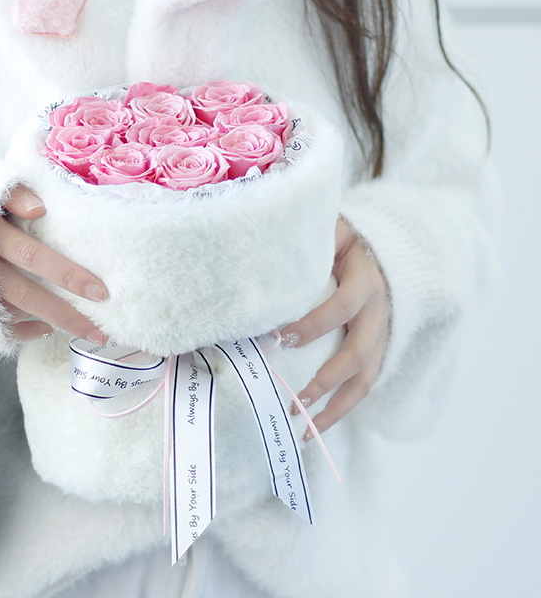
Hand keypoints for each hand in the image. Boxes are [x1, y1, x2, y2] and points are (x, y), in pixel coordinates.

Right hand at [0, 185, 108, 343]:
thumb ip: (12, 190)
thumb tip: (41, 208)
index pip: (32, 256)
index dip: (66, 274)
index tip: (100, 290)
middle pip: (27, 292)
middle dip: (67, 311)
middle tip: (102, 327)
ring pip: (14, 311)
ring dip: (52, 322)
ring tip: (86, 330)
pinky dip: (21, 331)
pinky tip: (45, 329)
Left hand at [280, 218, 388, 437]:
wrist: (390, 247)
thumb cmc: (350, 239)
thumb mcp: (334, 230)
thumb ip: (310, 239)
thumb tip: (268, 247)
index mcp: (367, 281)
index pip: (343, 307)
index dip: (314, 325)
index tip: (280, 338)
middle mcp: (379, 312)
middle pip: (358, 354)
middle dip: (325, 379)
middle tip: (294, 398)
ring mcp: (382, 334)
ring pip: (365, 379)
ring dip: (335, 407)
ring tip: (304, 427)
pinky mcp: (380, 349)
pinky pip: (364, 385)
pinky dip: (342, 408)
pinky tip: (317, 426)